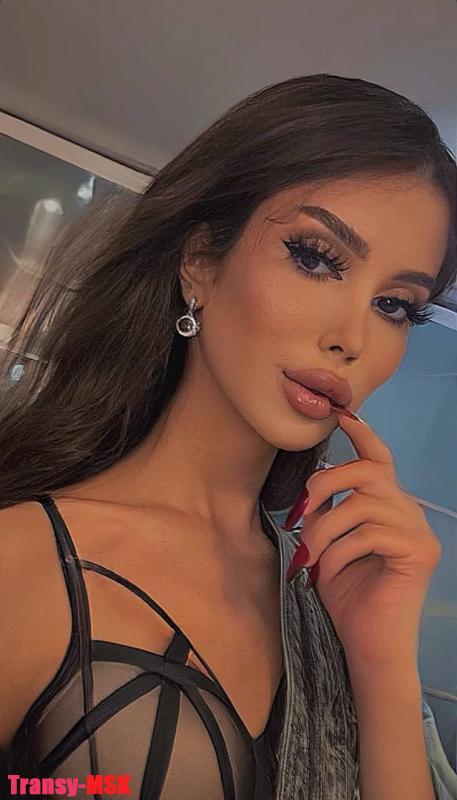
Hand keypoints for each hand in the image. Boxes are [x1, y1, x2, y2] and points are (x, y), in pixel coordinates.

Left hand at [293, 411, 441, 666]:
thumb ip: (327, 513)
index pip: (379, 460)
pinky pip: (370, 533)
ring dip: (325, 530)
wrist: (369, 646)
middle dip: (327, 484)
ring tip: (311, 558)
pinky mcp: (419, 552)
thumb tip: (311, 487)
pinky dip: (339, 551)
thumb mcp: (328, 545)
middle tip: (299, 512)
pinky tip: (330, 572)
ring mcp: (418, 532)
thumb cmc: (348, 597)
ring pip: (363, 504)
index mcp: (388, 506)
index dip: (362, 435)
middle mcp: (408, 512)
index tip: (341, 415)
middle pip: (369, 472)